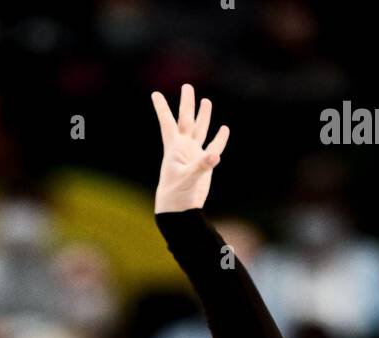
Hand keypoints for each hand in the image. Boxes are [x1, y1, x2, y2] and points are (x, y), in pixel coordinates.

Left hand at [151, 84, 229, 213]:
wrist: (180, 210)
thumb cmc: (176, 194)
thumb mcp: (187, 179)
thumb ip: (201, 166)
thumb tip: (215, 155)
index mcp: (174, 148)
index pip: (167, 123)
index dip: (162, 109)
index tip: (155, 94)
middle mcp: (183, 147)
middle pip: (186, 120)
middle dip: (187, 104)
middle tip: (187, 86)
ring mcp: (194, 154)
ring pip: (199, 130)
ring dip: (203, 116)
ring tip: (205, 101)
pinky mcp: (204, 164)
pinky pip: (213, 147)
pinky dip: (219, 139)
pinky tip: (224, 129)